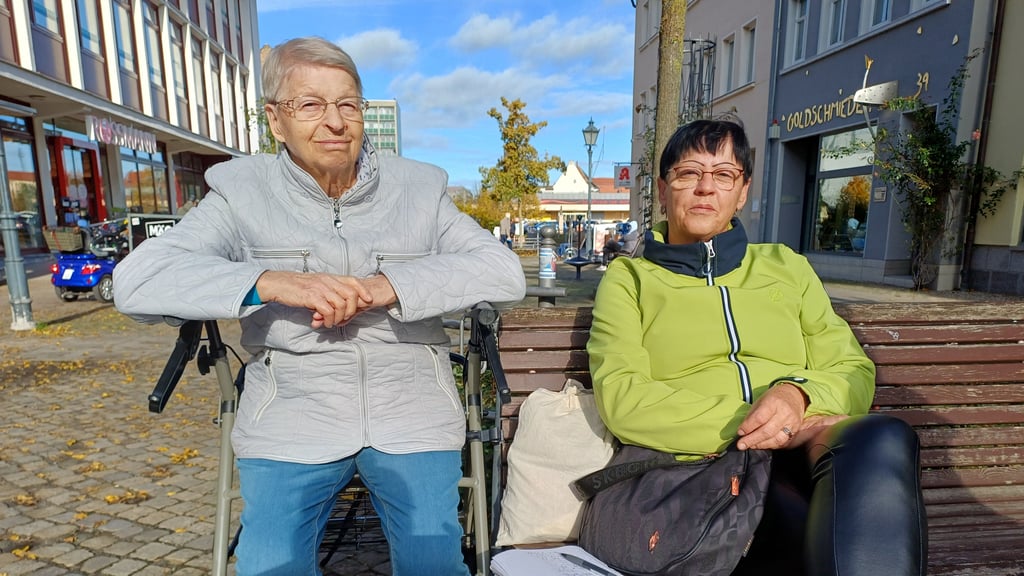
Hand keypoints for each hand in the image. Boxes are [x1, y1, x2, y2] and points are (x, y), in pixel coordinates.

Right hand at [256, 270, 379, 328]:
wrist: (277, 285)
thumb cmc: (295, 287)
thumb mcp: (315, 286)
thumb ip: (327, 293)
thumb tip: (336, 307)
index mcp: (329, 278)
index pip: (353, 281)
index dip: (363, 291)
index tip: (368, 301)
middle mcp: (327, 281)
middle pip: (351, 294)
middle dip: (352, 310)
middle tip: (344, 319)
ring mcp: (320, 289)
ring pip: (341, 305)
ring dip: (339, 318)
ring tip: (332, 323)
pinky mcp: (312, 297)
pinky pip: (328, 311)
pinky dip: (329, 320)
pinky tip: (323, 323)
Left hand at [736, 383, 807, 449]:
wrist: (794, 397)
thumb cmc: (773, 399)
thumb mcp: (760, 401)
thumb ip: (752, 416)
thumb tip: (742, 431)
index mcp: (774, 402)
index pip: (759, 418)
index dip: (748, 427)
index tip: (740, 432)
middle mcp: (785, 413)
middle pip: (767, 431)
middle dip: (752, 440)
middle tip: (741, 445)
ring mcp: (792, 423)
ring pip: (776, 439)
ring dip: (761, 445)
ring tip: (751, 446)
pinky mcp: (796, 431)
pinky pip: (782, 442)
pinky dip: (770, 445)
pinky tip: (761, 445)